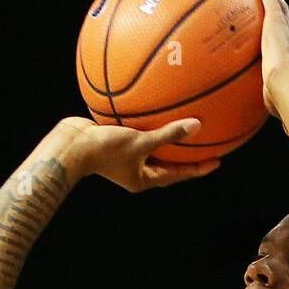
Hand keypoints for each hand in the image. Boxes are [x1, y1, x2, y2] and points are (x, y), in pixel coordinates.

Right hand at [57, 115, 219, 190]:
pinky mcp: (117, 142)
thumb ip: (169, 134)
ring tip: (184, 127)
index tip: (216, 162)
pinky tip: (155, 108)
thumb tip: (197, 126)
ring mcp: (125, 157)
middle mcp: (135, 171)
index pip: (177, 175)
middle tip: (206, 146)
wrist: (71, 146)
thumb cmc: (106, 149)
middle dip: (185, 155)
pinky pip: (139, 134)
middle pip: (167, 163)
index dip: (197, 169)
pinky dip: (149, 124)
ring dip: (167, 140)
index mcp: (143, 179)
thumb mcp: (141, 142)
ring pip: (153, 149)